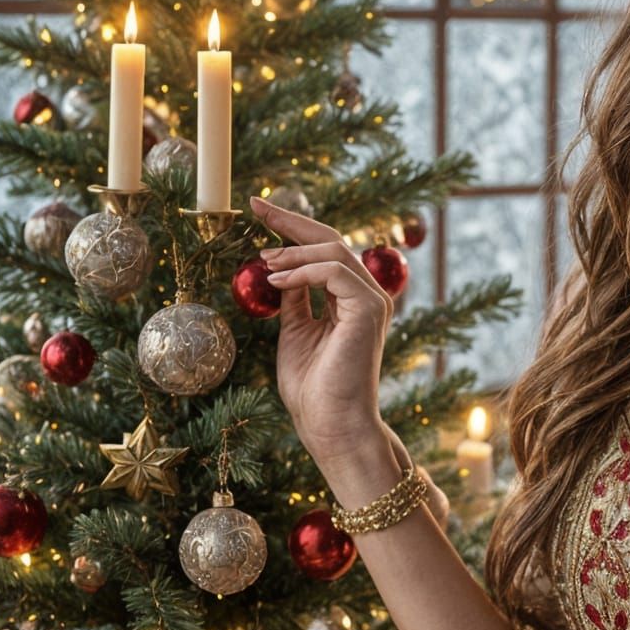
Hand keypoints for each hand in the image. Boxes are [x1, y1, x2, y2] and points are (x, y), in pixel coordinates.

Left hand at [248, 194, 392, 465]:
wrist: (331, 424)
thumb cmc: (314, 389)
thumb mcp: (295, 332)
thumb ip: (296, 300)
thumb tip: (279, 270)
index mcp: (351, 299)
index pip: (324, 250)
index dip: (292, 228)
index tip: (259, 211)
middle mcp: (367, 295)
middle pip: (332, 238)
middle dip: (291, 220)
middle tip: (257, 206)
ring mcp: (372, 301)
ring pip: (335, 249)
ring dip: (293, 250)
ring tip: (264, 261)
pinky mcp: (369, 310)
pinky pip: (335, 272)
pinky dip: (303, 271)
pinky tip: (277, 281)